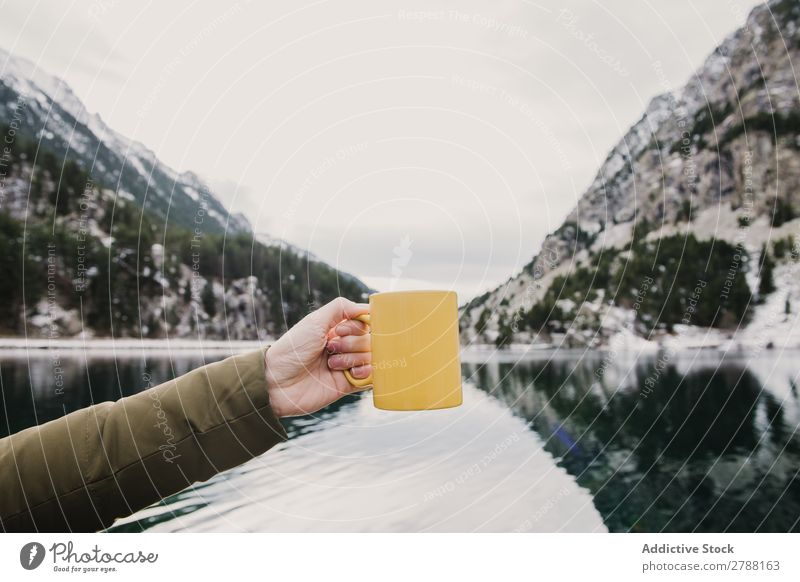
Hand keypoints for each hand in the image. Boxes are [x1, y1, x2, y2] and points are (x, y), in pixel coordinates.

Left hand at [264, 297, 371, 416]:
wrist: (278, 382)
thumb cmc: (293, 349)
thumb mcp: (315, 320)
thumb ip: (341, 307)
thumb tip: (367, 306)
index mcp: (336, 330)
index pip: (364, 323)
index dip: (357, 326)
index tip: (339, 331)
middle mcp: (344, 346)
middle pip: (369, 340)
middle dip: (352, 343)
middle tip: (330, 349)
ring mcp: (347, 365)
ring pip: (371, 357)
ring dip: (353, 358)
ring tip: (331, 364)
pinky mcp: (348, 384)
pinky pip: (371, 376)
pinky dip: (365, 372)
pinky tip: (349, 373)